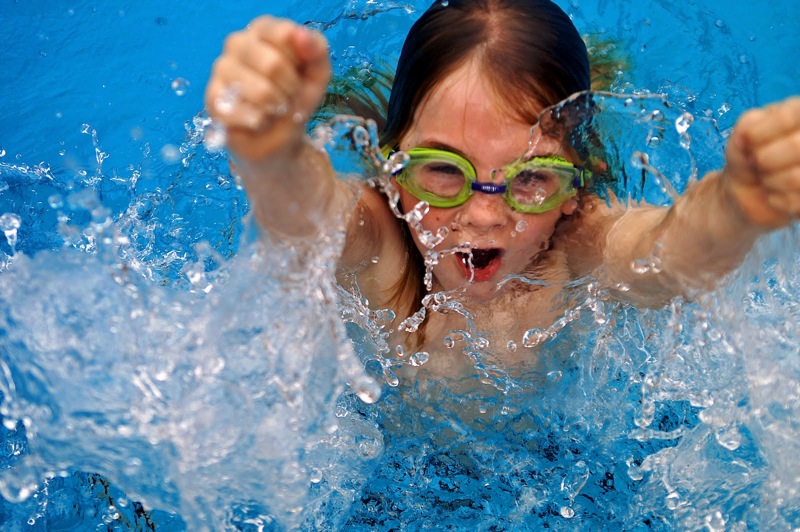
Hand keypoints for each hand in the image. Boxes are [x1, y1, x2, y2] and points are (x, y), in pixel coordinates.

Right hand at [204, 16, 330, 161]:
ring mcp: (221, 69)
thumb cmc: (296, 98)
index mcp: (263, 30)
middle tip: (289, 96)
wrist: (280, 137)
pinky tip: (259, 120)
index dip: (301, 62)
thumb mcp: (317, 74)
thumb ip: (316, 50)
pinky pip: (248, 113)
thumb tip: (301, 34)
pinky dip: (263, 123)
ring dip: (278, 107)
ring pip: (261, 92)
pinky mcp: (213, 99)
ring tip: (274, 108)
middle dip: (291, 89)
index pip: (286, 34)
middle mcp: (238, 43)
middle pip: (274, 65)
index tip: (301, 73)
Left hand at [723, 96, 799, 228]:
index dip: (758, 134)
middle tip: (757, 163)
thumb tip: (748, 136)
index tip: (747, 141)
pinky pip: (794, 200)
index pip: (787, 117)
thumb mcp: (741, 135)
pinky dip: (774, 199)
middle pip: (795, 146)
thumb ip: (747, 127)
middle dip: (764, 159)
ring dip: (770, 181)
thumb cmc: (748, 155)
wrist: (747, 189)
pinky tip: (775, 193)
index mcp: (799, 111)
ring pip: (795, 177)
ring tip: (767, 177)